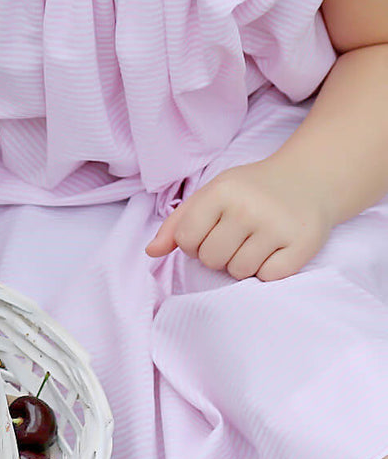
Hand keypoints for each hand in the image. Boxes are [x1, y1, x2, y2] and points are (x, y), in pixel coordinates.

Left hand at [146, 159, 333, 280]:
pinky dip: (266, 271)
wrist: (307, 180)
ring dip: (241, 264)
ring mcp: (276, 227)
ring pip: (239, 272)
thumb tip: (150, 253)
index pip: (186, 239)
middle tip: (233, 239)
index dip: (192, 243)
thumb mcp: (211, 194)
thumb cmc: (250, 190)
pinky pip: (268, 278)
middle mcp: (247, 208)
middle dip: (217, 255)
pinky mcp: (302, 245)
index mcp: (220, 192)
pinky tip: (272, 251)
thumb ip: (177, 223)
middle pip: (211, 259)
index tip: (206, 233)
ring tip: (252, 244)